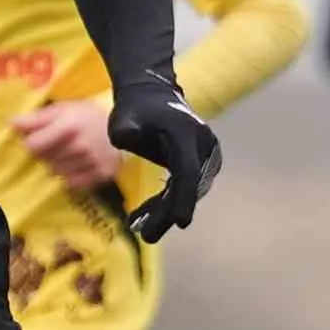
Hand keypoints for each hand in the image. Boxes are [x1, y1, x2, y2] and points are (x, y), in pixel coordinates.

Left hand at [9, 97, 121, 192]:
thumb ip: (37, 118)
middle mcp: (77, 148)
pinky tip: (76, 165)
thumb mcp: (63, 108)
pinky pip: (72, 184)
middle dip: (45, 153)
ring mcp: (89, 164)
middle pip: (43, 160)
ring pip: (56, 172)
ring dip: (57, 164)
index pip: (32, 146)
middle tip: (56, 144)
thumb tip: (11, 124)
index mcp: (67, 127)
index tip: (38, 138)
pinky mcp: (99, 176)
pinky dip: (70, 176)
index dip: (31, 142)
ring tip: (67, 153)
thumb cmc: (89, 115)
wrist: (127, 126)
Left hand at [106, 80, 222, 241]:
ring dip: (166, 210)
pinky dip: (168, 201)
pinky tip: (146, 216)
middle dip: (169, 213)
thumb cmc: (135, 107)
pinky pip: (185, 186)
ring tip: (141, 228)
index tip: (181, 222)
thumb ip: (125, 128)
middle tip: (147, 236)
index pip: (188, 172)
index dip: (184, 198)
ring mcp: (205, 154)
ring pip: (188, 190)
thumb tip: (126, 137)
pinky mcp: (199, 161)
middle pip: (189, 187)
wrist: (151, 94)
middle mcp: (203, 146)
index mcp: (187, 135)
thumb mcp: (124, 116)